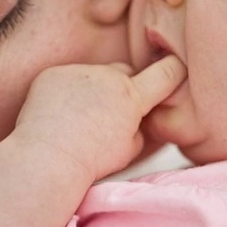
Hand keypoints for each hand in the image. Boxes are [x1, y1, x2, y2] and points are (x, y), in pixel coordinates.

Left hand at [13, 56, 185, 181]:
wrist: (48, 157)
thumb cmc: (92, 160)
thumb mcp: (131, 149)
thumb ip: (141, 125)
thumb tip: (140, 114)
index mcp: (131, 96)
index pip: (165, 73)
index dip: (174, 69)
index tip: (177, 65)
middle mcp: (107, 76)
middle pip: (124, 72)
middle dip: (124, 86)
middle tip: (111, 113)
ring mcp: (78, 72)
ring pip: (93, 76)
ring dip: (92, 90)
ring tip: (78, 120)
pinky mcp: (53, 74)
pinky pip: (66, 78)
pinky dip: (66, 92)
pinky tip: (58, 115)